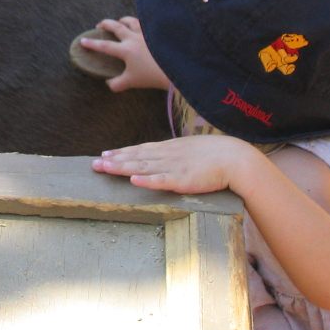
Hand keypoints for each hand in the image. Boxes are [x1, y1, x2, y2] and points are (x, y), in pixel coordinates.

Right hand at [79, 16, 170, 92]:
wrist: (176, 68)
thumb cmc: (152, 76)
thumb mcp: (132, 82)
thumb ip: (117, 84)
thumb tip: (109, 83)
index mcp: (126, 50)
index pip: (104, 46)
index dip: (92, 44)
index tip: (82, 41)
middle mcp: (134, 38)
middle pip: (116, 26)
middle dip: (105, 24)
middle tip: (100, 25)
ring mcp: (146, 34)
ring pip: (132, 21)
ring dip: (123, 20)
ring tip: (120, 22)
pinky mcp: (157, 33)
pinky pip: (146, 24)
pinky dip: (141, 23)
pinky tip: (142, 25)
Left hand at [91, 134, 255, 194]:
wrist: (235, 158)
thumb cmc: (215, 155)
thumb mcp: (190, 150)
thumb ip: (175, 153)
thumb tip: (163, 156)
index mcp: (169, 148)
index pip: (140, 150)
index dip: (121, 153)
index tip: (104, 155)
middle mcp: (167, 156)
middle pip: (135, 158)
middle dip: (114, 161)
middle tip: (94, 164)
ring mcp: (174, 167)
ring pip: (143, 167)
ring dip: (122, 168)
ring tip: (105, 168)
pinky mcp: (183, 180)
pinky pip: (162, 181)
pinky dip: (147, 181)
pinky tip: (133, 180)